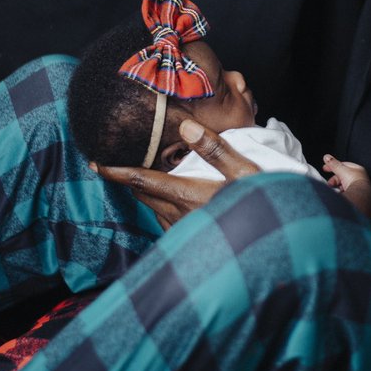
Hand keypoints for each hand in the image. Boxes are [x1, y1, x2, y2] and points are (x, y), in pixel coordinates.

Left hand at [92, 121, 259, 229]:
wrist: (274, 244)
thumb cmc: (262, 204)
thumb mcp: (244, 172)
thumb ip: (214, 149)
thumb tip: (186, 127)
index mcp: (187, 194)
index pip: (141, 180)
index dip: (116, 171)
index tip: (96, 163)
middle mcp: (179, 215)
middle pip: (143, 193)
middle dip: (127, 178)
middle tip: (114, 163)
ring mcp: (184, 230)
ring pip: (153, 208)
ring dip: (145, 192)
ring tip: (140, 178)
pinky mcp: (192, 240)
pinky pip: (166, 221)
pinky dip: (160, 206)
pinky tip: (169, 201)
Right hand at [322, 154, 370, 218]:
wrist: (360, 198)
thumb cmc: (355, 183)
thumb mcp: (342, 170)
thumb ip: (333, 164)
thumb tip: (326, 157)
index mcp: (358, 169)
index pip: (343, 165)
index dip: (333, 166)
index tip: (325, 168)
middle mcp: (358, 178)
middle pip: (342, 176)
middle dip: (334, 179)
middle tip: (329, 183)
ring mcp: (356, 187)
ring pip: (342, 185)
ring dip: (336, 186)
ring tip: (333, 189)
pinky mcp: (354, 196)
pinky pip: (344, 192)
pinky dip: (339, 192)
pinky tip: (338, 194)